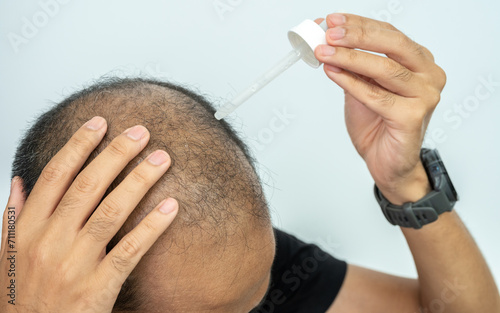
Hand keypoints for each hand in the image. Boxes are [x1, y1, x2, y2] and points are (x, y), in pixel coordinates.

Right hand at [0, 117, 177, 312]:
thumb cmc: (22, 299)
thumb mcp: (7, 256)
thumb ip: (13, 216)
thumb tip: (19, 181)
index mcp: (27, 230)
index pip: (55, 176)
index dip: (78, 145)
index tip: (100, 122)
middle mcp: (49, 242)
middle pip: (87, 186)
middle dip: (116, 154)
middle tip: (141, 132)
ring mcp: (74, 264)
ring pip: (110, 211)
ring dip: (139, 181)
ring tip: (161, 158)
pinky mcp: (97, 288)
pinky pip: (129, 250)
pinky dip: (151, 227)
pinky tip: (171, 207)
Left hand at [314, 14, 445, 203]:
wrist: (386, 162)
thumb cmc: (377, 124)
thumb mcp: (362, 87)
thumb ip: (351, 66)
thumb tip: (326, 40)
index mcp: (420, 62)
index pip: (390, 35)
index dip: (360, 25)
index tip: (333, 20)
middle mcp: (428, 75)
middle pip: (393, 46)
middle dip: (357, 36)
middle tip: (329, 32)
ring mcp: (425, 96)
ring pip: (385, 69)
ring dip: (349, 58)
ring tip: (324, 52)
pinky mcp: (413, 117)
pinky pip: (377, 96)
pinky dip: (352, 83)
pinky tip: (333, 73)